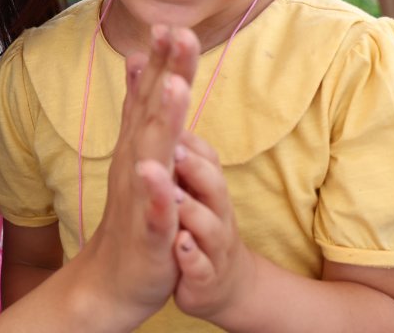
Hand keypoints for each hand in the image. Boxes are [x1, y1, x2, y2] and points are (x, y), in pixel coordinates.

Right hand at [76, 26, 199, 319]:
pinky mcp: (149, 233)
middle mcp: (137, 163)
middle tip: (178, 31)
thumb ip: (142, 107)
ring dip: (164, 118)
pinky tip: (159, 175)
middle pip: (154, 110)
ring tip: (176, 86)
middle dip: (167, 71)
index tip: (170, 20)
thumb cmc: (136, 215)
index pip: (151, 95)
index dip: (162, 59)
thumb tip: (139, 60)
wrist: (113, 281)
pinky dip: (157, 192)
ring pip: (154, 153)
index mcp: (140, 145)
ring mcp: (141, 197)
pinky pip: (155, 211)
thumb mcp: (141, 155)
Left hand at [173, 130, 256, 323]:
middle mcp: (218, 215)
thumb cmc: (204, 227)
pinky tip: (180, 246)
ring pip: (210, 227)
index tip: (171, 121)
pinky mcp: (205, 278)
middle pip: (214, 187)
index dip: (190, 140)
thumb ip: (185, 157)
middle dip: (195, 169)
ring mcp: (214, 248)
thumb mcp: (196, 191)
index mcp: (211, 190)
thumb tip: (169, 109)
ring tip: (173, 197)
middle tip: (172, 151)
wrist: (225, 285)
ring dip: (192, 211)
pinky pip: (201, 267)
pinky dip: (191, 258)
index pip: (207, 159)